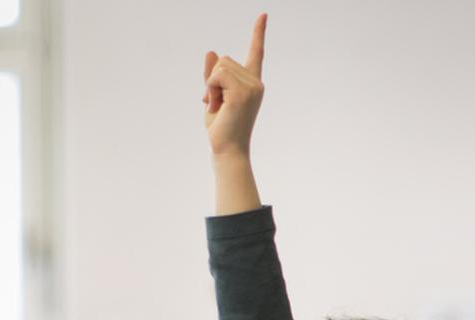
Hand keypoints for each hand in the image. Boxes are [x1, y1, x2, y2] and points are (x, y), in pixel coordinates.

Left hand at [203, 14, 265, 158]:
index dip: (258, 33)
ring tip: (218, 106)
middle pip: (225, 59)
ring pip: (220, 66)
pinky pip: (216, 75)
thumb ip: (213, 75)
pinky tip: (217, 106)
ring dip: (211, 85)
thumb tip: (212, 51)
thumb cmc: (221, 128)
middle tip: (217, 103)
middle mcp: (256, 82)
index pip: (256, 52)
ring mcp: (252, 87)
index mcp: (252, 83)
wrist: (227, 149)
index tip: (263, 15)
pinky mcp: (243, 92)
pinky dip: (211, 89)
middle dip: (213, 79)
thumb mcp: (214, 96)